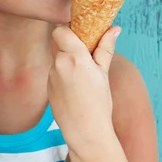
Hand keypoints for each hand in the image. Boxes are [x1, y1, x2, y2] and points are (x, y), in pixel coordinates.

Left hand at [47, 25, 120, 154]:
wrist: (85, 132)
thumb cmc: (98, 104)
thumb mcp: (104, 74)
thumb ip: (105, 49)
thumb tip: (114, 29)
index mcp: (74, 58)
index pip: (60, 30)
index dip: (68, 29)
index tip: (81, 33)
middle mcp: (58, 65)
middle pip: (57, 42)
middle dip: (69, 43)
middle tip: (85, 51)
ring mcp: (51, 77)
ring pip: (56, 58)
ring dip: (67, 59)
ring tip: (83, 73)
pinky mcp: (48, 87)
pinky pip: (55, 72)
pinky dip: (64, 73)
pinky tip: (75, 86)